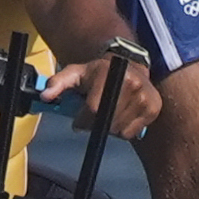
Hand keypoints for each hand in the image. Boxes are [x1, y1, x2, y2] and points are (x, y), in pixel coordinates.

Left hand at [43, 52, 160, 138]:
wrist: (129, 64)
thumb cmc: (98, 72)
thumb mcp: (76, 73)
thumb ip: (58, 83)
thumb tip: (44, 95)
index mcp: (111, 74)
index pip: (93, 110)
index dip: (83, 120)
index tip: (79, 121)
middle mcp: (132, 84)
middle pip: (106, 123)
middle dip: (95, 124)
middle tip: (94, 116)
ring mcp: (145, 97)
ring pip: (119, 130)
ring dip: (109, 128)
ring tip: (108, 113)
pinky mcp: (154, 108)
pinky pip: (131, 134)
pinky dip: (123, 130)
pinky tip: (121, 115)